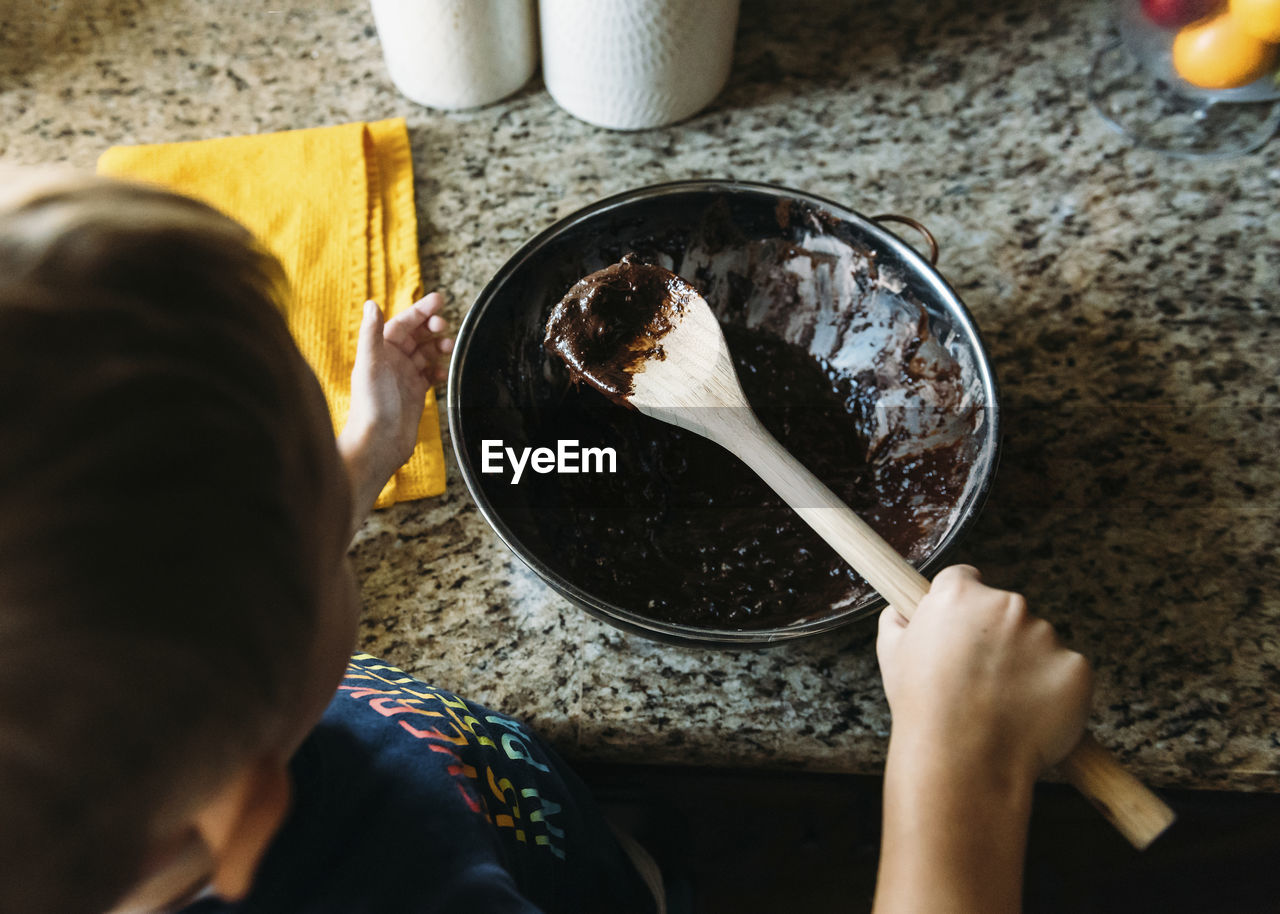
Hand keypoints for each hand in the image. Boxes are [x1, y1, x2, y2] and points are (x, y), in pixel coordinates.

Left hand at [337, 293, 452, 529]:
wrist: (380, 442)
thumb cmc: (371, 406)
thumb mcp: (370, 364)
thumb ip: (371, 333)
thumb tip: (371, 303)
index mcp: (379, 351)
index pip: (403, 323)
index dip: (420, 310)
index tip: (438, 300)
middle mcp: (391, 361)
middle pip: (416, 335)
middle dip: (432, 326)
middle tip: (444, 325)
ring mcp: (404, 377)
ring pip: (426, 352)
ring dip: (439, 346)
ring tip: (449, 346)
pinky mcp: (416, 393)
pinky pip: (431, 374)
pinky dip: (440, 369)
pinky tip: (444, 372)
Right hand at [871, 566, 1093, 913]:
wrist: (963, 759)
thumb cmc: (924, 710)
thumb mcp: (891, 655)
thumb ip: (898, 621)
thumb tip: (901, 612)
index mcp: (960, 595)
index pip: (966, 580)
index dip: (961, 610)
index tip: (961, 633)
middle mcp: (1006, 605)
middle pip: (1006, 612)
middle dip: (998, 640)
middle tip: (979, 681)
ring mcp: (1046, 635)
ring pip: (1039, 644)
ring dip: (1027, 667)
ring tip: (1002, 706)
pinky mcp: (1076, 667)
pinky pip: (1067, 674)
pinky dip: (1054, 693)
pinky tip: (1028, 716)